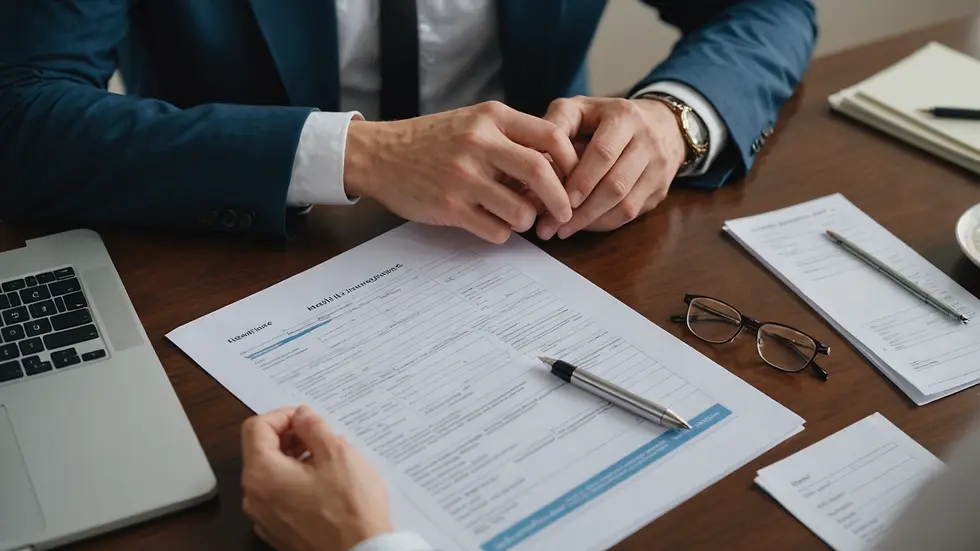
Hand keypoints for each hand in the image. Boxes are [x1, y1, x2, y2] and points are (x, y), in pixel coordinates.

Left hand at [241, 406, 392, 550]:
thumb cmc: (350, 509)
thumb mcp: (337, 455)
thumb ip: (314, 427)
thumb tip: (302, 415)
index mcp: (263, 473)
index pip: (257, 427)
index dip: (283, 415)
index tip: (306, 418)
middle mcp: (254, 497)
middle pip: (260, 451)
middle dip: (288, 436)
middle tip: (319, 436)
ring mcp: (264, 517)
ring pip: (269, 474)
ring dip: (293, 458)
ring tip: (325, 459)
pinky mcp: (277, 531)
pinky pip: (277, 496)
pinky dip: (294, 482)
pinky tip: (322, 484)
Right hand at [344, 101, 578, 243]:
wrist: (379, 154)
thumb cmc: (432, 140)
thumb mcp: (473, 122)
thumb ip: (512, 137)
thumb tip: (557, 166)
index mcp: (491, 118)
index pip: (551, 136)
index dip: (571, 161)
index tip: (573, 178)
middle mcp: (479, 143)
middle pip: (541, 173)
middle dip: (561, 199)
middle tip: (564, 213)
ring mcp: (463, 177)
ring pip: (521, 210)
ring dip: (527, 220)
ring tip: (517, 217)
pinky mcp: (450, 207)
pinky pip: (495, 231)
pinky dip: (502, 233)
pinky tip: (491, 223)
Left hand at [535, 96, 686, 238]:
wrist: (661, 123)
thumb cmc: (606, 118)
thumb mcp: (580, 108)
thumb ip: (557, 123)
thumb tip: (533, 153)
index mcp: (624, 117)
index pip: (603, 153)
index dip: (580, 180)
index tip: (557, 199)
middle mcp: (648, 142)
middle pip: (615, 185)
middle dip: (581, 210)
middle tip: (551, 226)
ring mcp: (658, 168)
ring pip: (626, 205)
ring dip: (591, 222)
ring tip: (562, 231)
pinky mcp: (660, 190)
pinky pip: (632, 214)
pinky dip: (604, 224)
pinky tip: (583, 225)